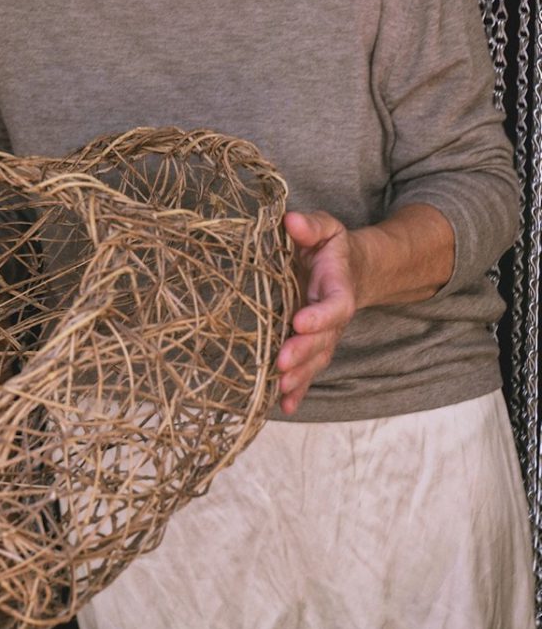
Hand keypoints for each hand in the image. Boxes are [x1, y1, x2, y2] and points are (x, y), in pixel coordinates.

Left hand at [276, 211, 360, 416]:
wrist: (348, 270)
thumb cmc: (330, 248)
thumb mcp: (324, 229)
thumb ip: (310, 226)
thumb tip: (290, 221)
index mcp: (338, 289)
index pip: (335, 306)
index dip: (320, 316)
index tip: (300, 322)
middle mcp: (333, 319)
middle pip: (323, 341)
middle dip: (303, 353)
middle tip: (282, 364)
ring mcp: (324, 336)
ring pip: (315, 361)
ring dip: (299, 377)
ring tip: (280, 390)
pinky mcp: (311, 347)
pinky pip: (307, 371)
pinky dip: (297, 391)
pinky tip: (283, 407)